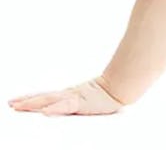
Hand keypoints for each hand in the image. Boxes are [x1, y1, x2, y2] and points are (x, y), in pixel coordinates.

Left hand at [8, 77, 124, 115]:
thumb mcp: (91, 98)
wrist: (122, 86)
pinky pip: (66, 106)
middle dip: (26, 101)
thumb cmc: (109, 93)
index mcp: (70, 95)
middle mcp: (70, 95)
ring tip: (18, 107)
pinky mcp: (82, 102)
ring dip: (34, 104)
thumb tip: (71, 102)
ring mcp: (75, 97)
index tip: (16, 101)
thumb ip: (80, 99)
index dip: (31, 99)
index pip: (47, 97)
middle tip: (10, 104)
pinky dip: (55, 109)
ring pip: (50, 100)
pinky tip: (44, 112)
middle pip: (44, 97)